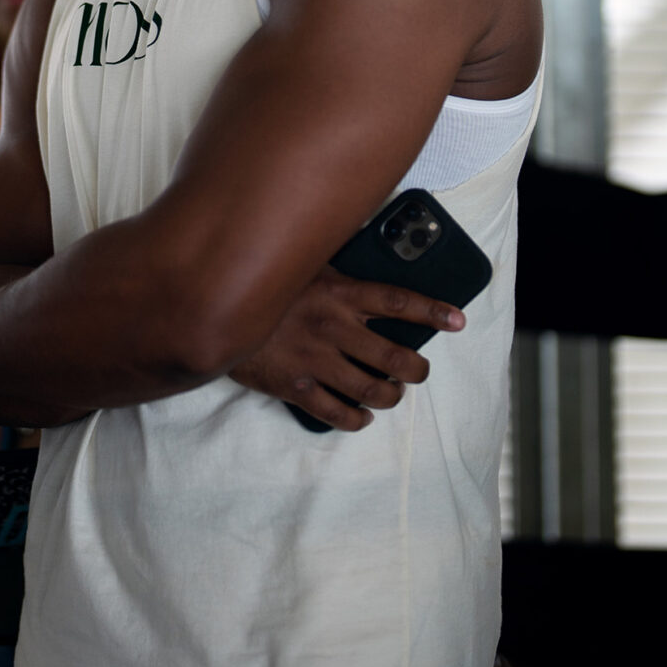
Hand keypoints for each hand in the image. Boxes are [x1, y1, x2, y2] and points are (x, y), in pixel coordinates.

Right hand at [230, 266, 463, 431]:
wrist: (209, 310)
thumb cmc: (258, 283)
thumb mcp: (298, 263)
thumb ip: (330, 266)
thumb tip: (357, 247)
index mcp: (338, 293)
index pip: (398, 302)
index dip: (433, 312)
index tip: (458, 320)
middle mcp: (333, 328)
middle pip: (395, 357)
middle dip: (417, 370)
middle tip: (418, 371)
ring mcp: (315, 360)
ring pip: (373, 391)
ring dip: (391, 397)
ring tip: (392, 393)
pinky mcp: (295, 387)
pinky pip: (337, 413)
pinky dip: (357, 420)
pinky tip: (361, 416)